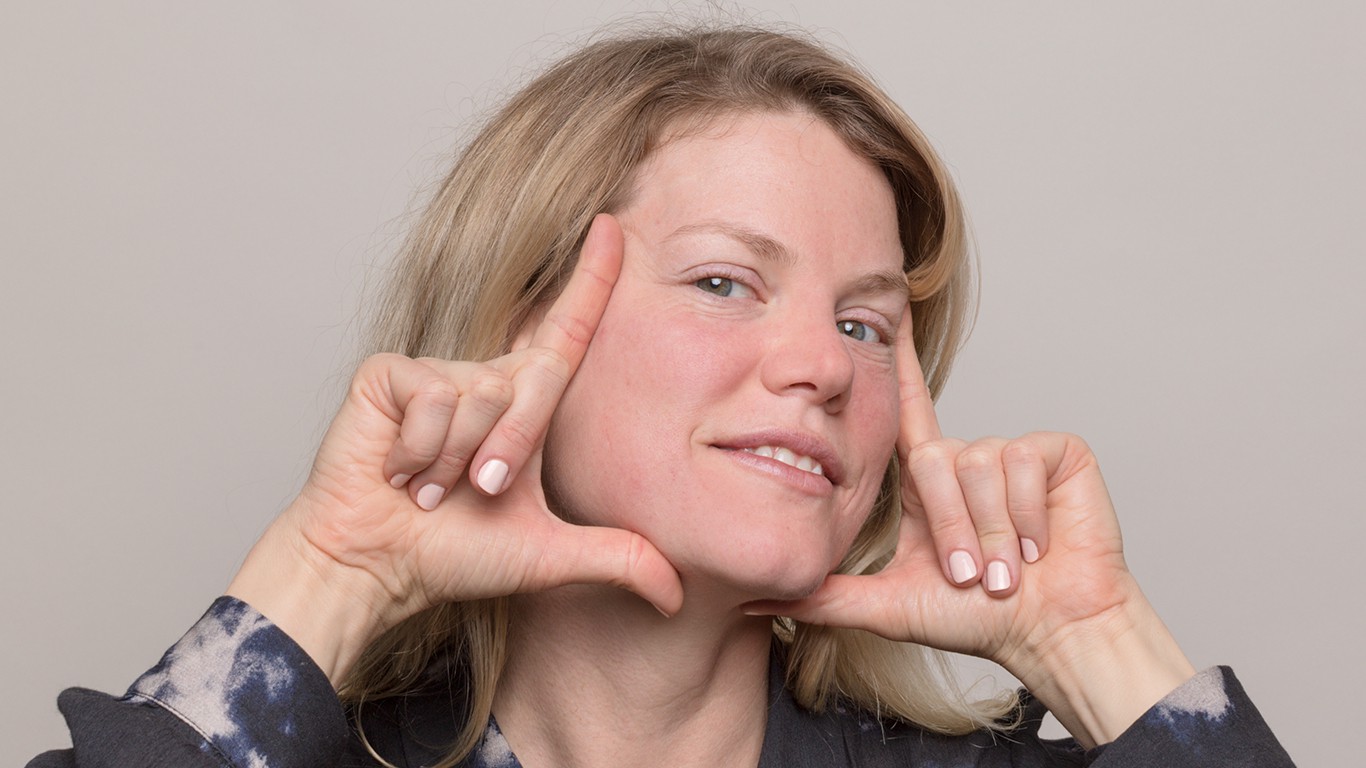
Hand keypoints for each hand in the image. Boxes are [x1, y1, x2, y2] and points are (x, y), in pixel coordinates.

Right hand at [228, 215, 682, 680]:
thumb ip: (616, 560)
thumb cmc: (452, 554)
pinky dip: (420, 449)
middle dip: (511, 450)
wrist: (377, 565)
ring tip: (428, 486)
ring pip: (480, 394)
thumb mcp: (546, 556)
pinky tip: (396, 469)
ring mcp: (434, 372)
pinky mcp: (390, 373)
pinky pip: (432, 396)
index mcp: (521, 408)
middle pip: (533, 382)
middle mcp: (483, 380)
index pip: (567, 333)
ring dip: (458, 459)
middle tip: (479, 492)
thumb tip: (678, 595)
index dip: (592, 280)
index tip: (612, 226)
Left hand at [746, 309, 1193, 744]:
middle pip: (933, 462)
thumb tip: (751, 599)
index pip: (905, 405)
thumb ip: (822, 596)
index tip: (888, 305)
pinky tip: (1040, 545)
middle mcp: (967, 456)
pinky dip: (1027, 518)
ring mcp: (1013, 452)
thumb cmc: (977, 622)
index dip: (897, 356)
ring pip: (977, 466)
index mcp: (930, 480)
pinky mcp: (1057, 452)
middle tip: (972, 578)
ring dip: (992, 533)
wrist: (1050, 633)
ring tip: (1007, 568)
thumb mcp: (887, 604)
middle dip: (954, 531)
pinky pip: (1022, 462)